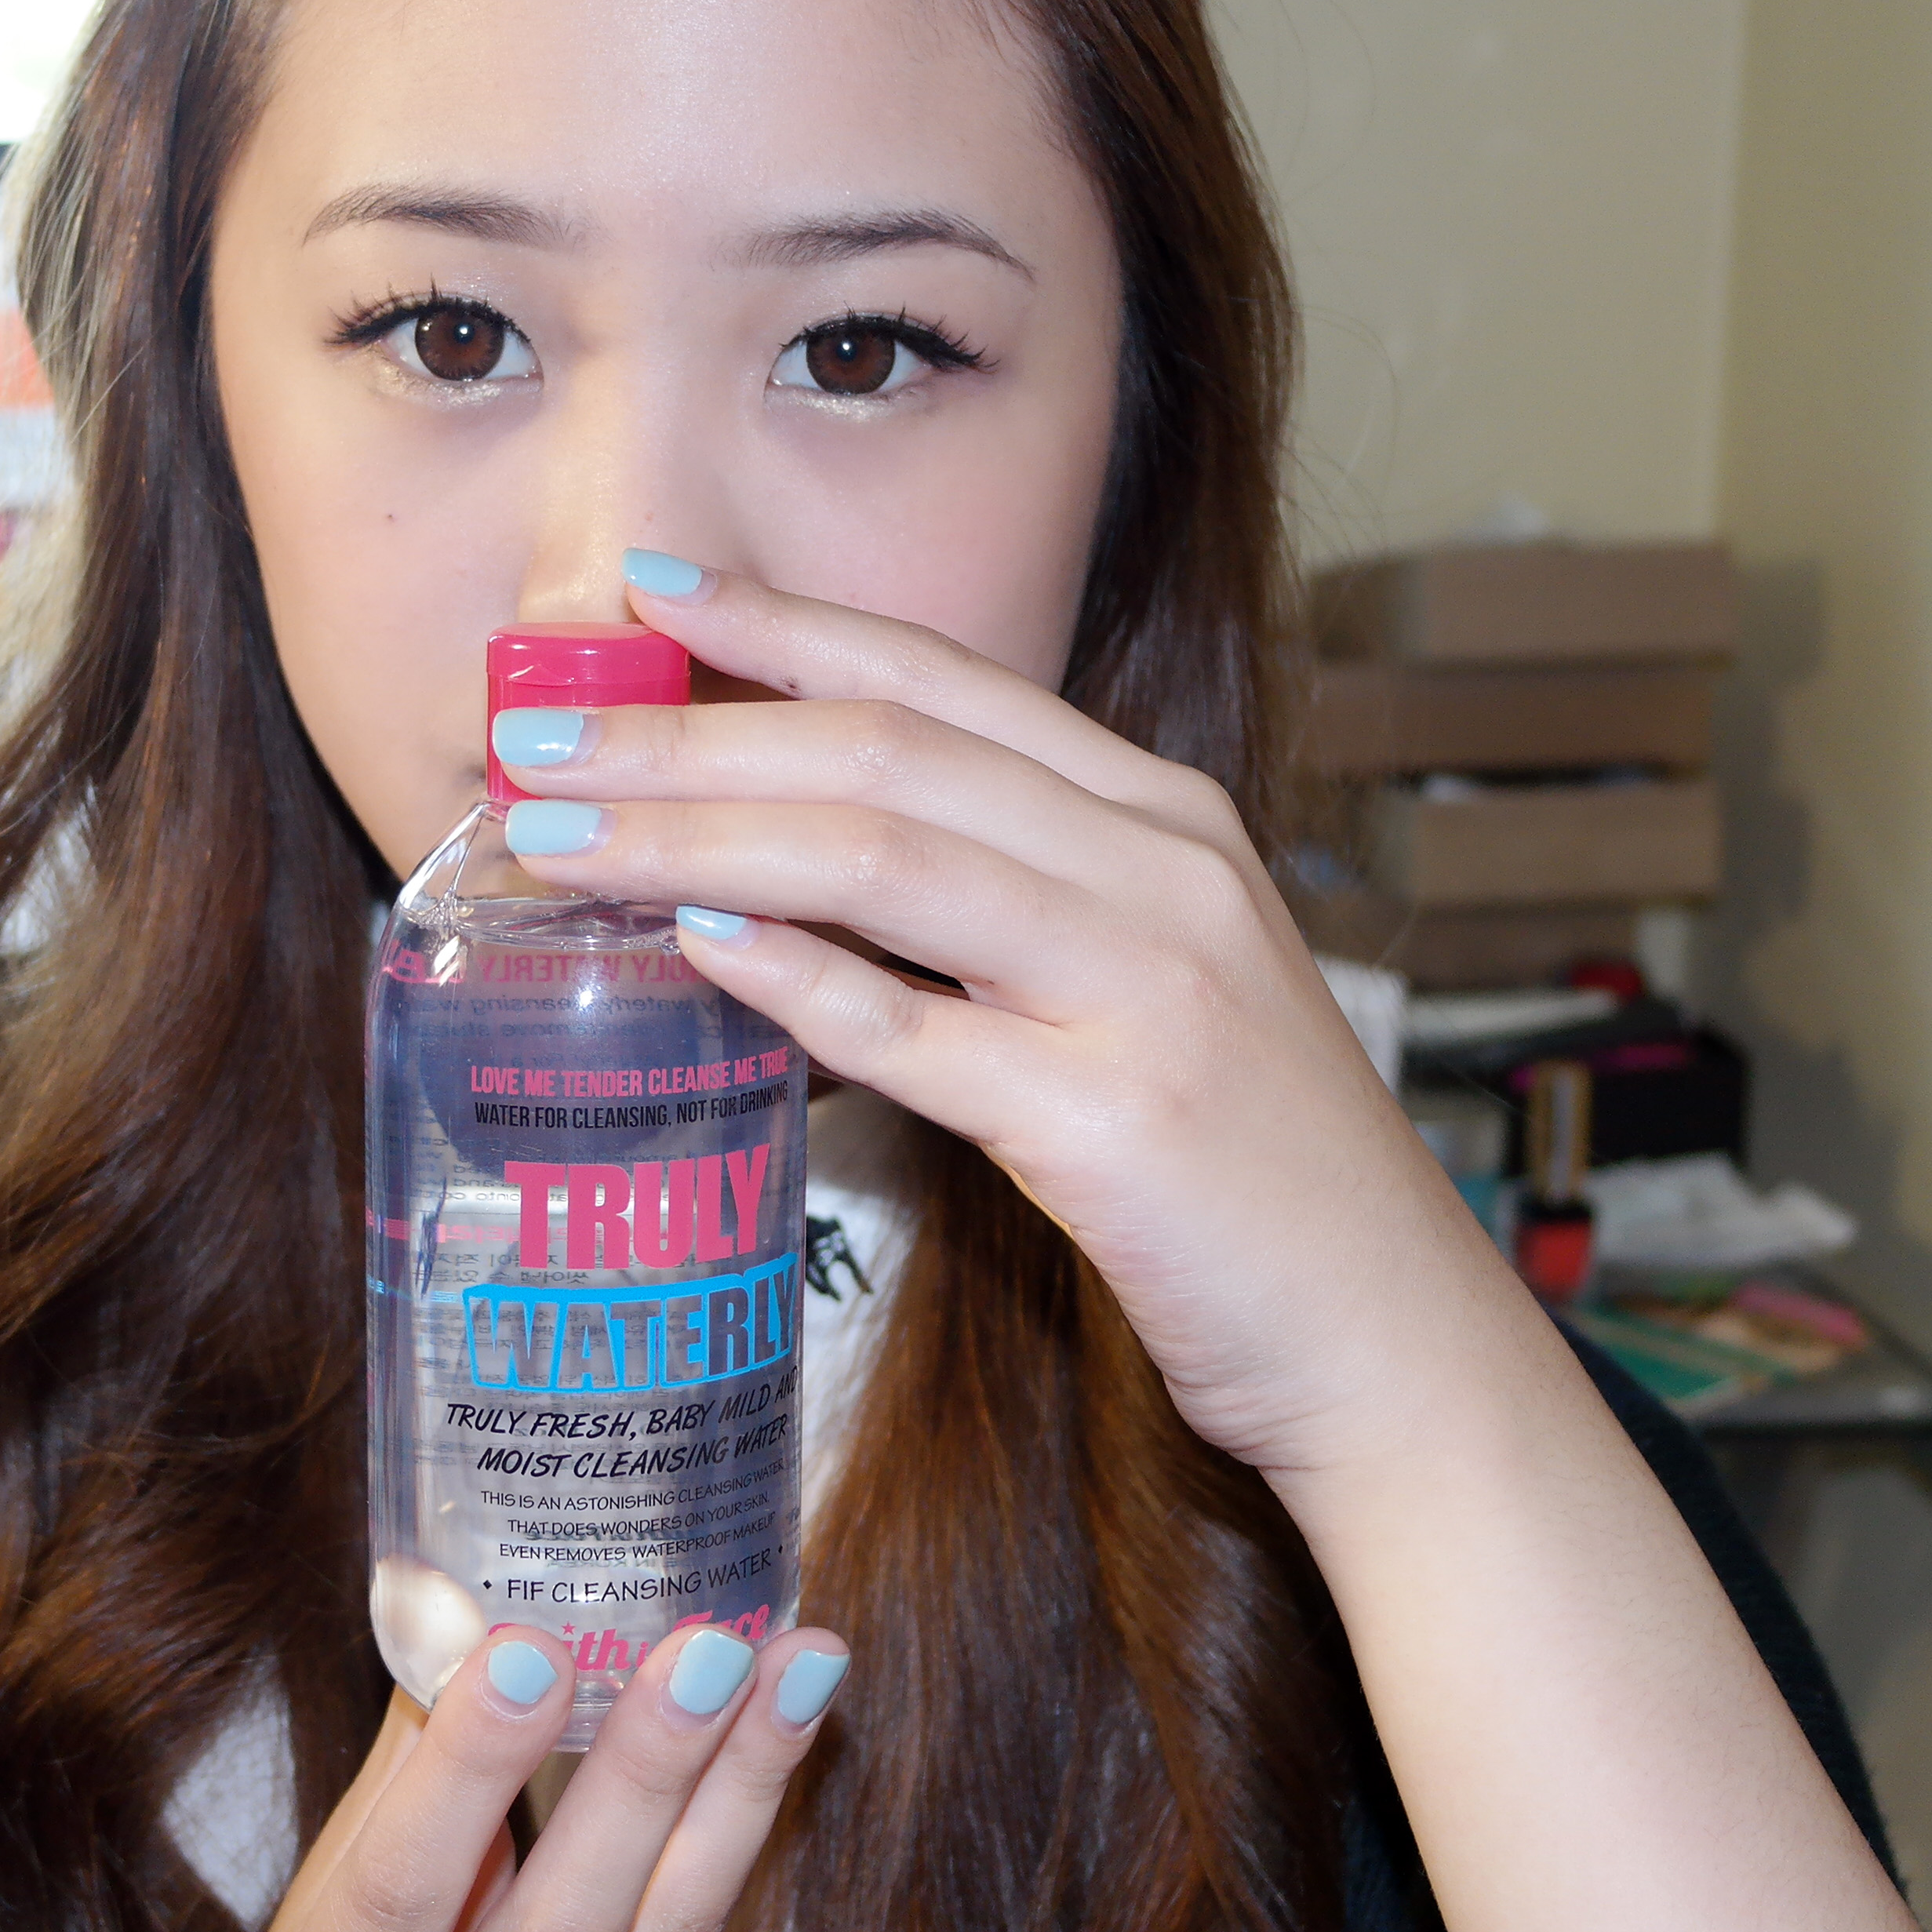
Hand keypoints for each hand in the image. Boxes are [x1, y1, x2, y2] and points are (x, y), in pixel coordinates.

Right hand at [165, 1617, 848, 1931]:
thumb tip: (463, 1593)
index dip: (467, 1772)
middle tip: (709, 1649)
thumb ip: (412, 1750)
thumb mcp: (339, 1875)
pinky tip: (785, 1735)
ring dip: (739, 1792)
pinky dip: (744, 1837)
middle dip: (643, 1778)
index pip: (400, 1893)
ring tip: (794, 1668)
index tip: (534, 1646)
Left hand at [495, 556, 1546, 1485]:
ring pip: (887, 857)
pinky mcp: (1114, 1121)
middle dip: (697, 731)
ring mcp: (1145, 987)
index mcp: (1165, 820)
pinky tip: (697, 944)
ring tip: (563, 833)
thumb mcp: (1143, 989)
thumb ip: (1000, 919)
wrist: (1392, 1339)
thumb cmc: (1249, 1173)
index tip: (652, 591)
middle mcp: (1161, 872)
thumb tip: (786, 892)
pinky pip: (921, 1029)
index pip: (947, 683)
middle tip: (540, 738)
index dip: (789, 626)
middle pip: (890, 753)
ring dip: (703, 830)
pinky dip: (800, 978)